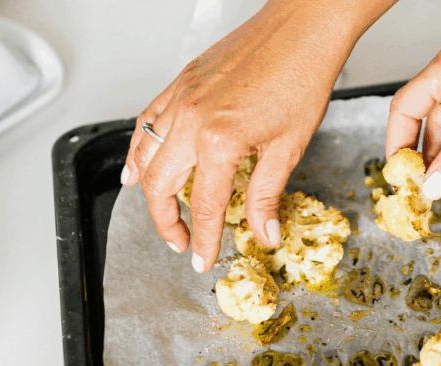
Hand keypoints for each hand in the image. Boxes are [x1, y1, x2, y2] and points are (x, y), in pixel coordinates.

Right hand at [123, 0, 390, 271]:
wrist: (300, 30)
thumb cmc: (301, 78)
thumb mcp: (288, 148)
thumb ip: (267, 196)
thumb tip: (265, 234)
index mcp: (219, 141)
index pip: (204, 206)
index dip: (202, 239)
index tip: (202, 260)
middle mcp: (191, 120)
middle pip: (159, 185)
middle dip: (166, 221)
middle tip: (181, 241)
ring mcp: (180, 99)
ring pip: (145, 153)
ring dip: (147, 188)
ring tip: (160, 212)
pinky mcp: (181, 83)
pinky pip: (147, 121)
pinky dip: (140, 147)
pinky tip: (140, 163)